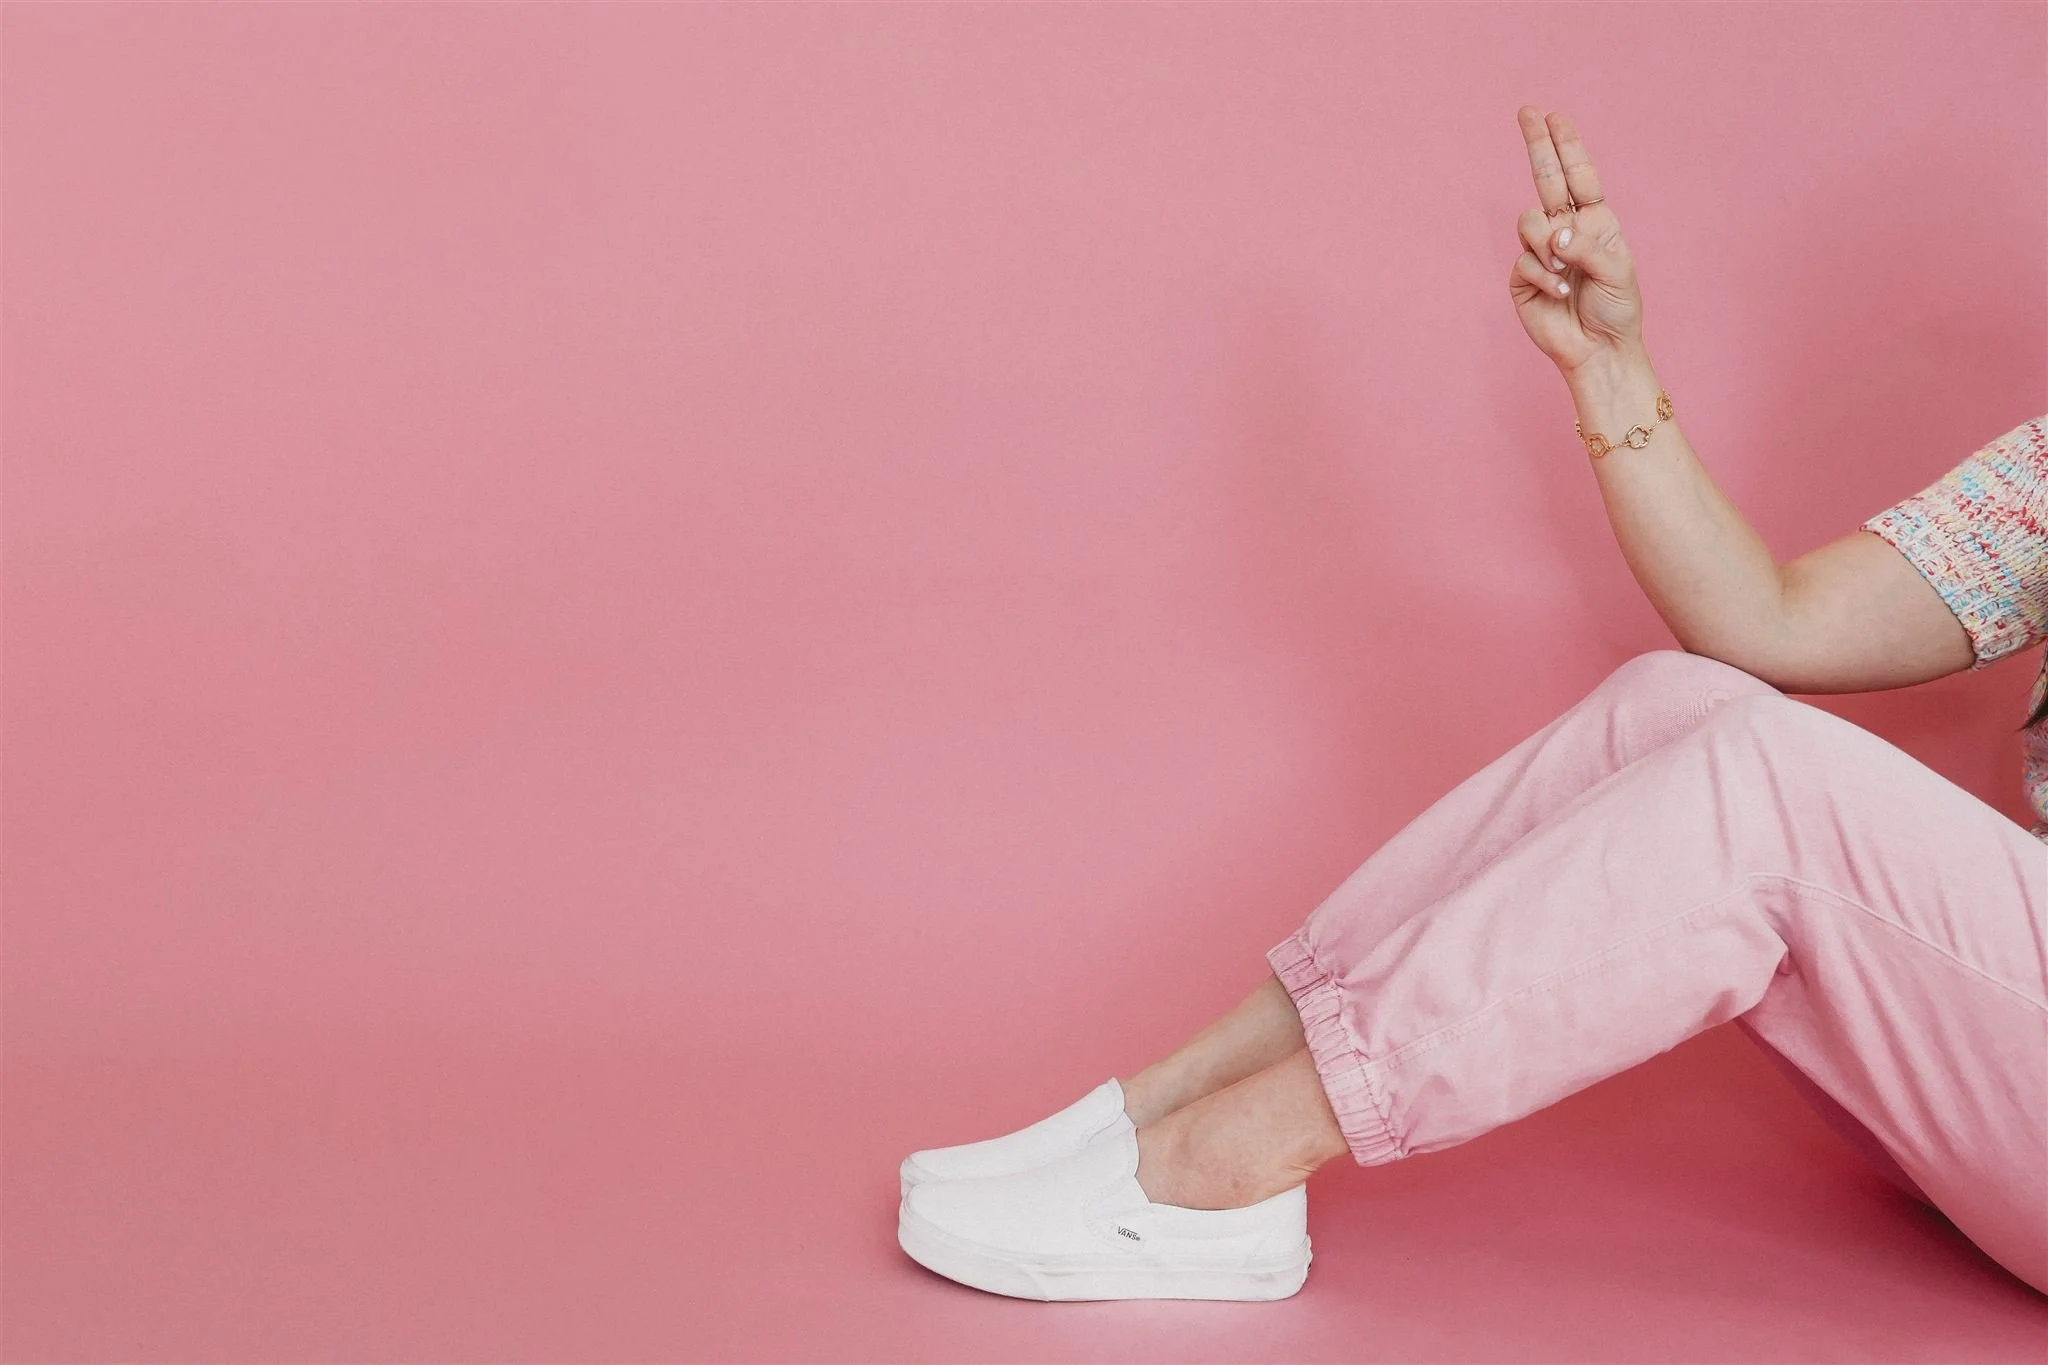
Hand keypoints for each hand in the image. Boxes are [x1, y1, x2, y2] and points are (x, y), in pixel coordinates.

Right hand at [1508, 107, 1645, 375]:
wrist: (1598, 352)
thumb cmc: (1617, 311)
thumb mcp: (1618, 271)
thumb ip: (1587, 245)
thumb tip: (1553, 234)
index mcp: (1596, 222)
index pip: (1578, 175)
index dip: (1566, 145)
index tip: (1552, 116)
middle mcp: (1567, 231)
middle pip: (1546, 178)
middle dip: (1537, 144)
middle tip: (1526, 111)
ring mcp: (1542, 253)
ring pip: (1528, 222)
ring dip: (1546, 244)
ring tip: (1565, 272)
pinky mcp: (1522, 279)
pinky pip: (1524, 261)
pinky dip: (1544, 276)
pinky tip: (1559, 293)